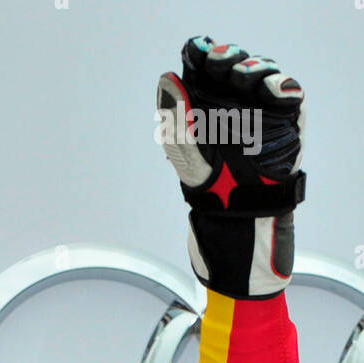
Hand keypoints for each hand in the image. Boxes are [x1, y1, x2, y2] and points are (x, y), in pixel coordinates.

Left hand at [157, 37, 305, 297]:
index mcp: (206, 101)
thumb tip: (167, 78)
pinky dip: (281, 85)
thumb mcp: (185, 150)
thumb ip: (176, 116)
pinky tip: (272, 90)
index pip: (205, 65)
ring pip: (261, 70)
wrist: (237, 216)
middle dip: (228, 59)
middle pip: (234, 62)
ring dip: (255, 68)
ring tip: (246, 79)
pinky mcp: (285, 116)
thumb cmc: (208, 184)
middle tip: (222, 63)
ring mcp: (260, 105)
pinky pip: (287, 90)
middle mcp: (233, 98)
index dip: (202, 54)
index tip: (199, 53)